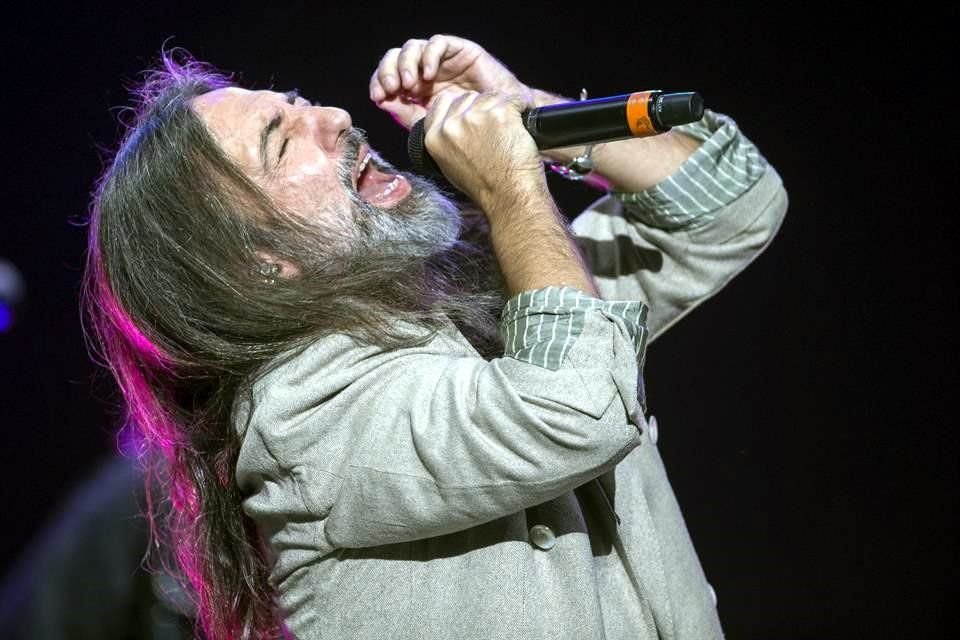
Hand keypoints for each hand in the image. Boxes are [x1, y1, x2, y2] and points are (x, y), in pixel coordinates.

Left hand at [369, 35, 533, 129]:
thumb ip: (405, 114)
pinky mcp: (459, 50)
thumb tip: (381, 100)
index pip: (388, 75)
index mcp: (415, 87)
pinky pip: (438, 43)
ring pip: (413, 47)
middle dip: (388, 70)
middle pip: (396, 57)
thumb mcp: (430, 125)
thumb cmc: (468, 127)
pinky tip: (429, 74)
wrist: (500, 123)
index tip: (378, 97)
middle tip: (391, 88)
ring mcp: (442, 59)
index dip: (378, 81)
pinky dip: (429, 56)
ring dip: (406, 63)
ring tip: (410, 84)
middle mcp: (425, 70)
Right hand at [420, 89, 545, 212]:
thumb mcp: (450, 165)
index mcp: (434, 138)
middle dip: (483, 107)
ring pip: (490, 96)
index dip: (461, 106)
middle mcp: (451, 126)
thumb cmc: (486, 187)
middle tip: (495, 129)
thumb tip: (453, 121)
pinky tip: (522, 125)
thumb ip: (447, 140)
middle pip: (468, 97)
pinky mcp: (499, 114)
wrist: (508, 198)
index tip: (474, 115)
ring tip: (509, 130)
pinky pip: (513, 99)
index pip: (443, 102)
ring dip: (503, 108)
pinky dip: (522, 107)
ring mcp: (474, 118)